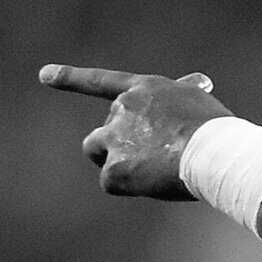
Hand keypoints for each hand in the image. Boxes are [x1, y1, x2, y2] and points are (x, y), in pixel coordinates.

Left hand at [39, 65, 233, 198]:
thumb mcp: (200, 102)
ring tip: (146, 170)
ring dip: (112, 159)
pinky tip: (156, 184)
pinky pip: (112, 182)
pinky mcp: (114, 169)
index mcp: (144, 89)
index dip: (70, 78)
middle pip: (105, 128)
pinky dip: (131, 186)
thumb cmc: (218, 131)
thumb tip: (196, 87)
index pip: (100, 82)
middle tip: (152, 156)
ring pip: (96, 151)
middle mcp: (123, 108)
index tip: (44, 75)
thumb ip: (184, 97)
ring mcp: (116, 138)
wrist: (215, 153)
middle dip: (121, 142)